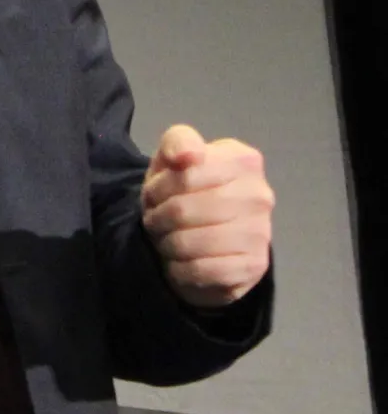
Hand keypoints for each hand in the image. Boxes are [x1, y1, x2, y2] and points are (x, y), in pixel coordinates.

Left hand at [141, 124, 273, 307]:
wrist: (205, 238)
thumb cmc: (186, 191)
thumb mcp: (174, 157)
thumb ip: (178, 142)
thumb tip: (189, 155)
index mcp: (244, 160)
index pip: (184, 174)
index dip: (158, 189)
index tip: (153, 195)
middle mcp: (260, 195)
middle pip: (183, 210)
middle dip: (158, 218)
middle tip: (155, 222)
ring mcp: (261, 233)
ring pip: (190, 242)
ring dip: (167, 245)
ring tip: (167, 240)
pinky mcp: (254, 267)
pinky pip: (202, 270)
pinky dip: (180, 269)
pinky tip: (180, 263)